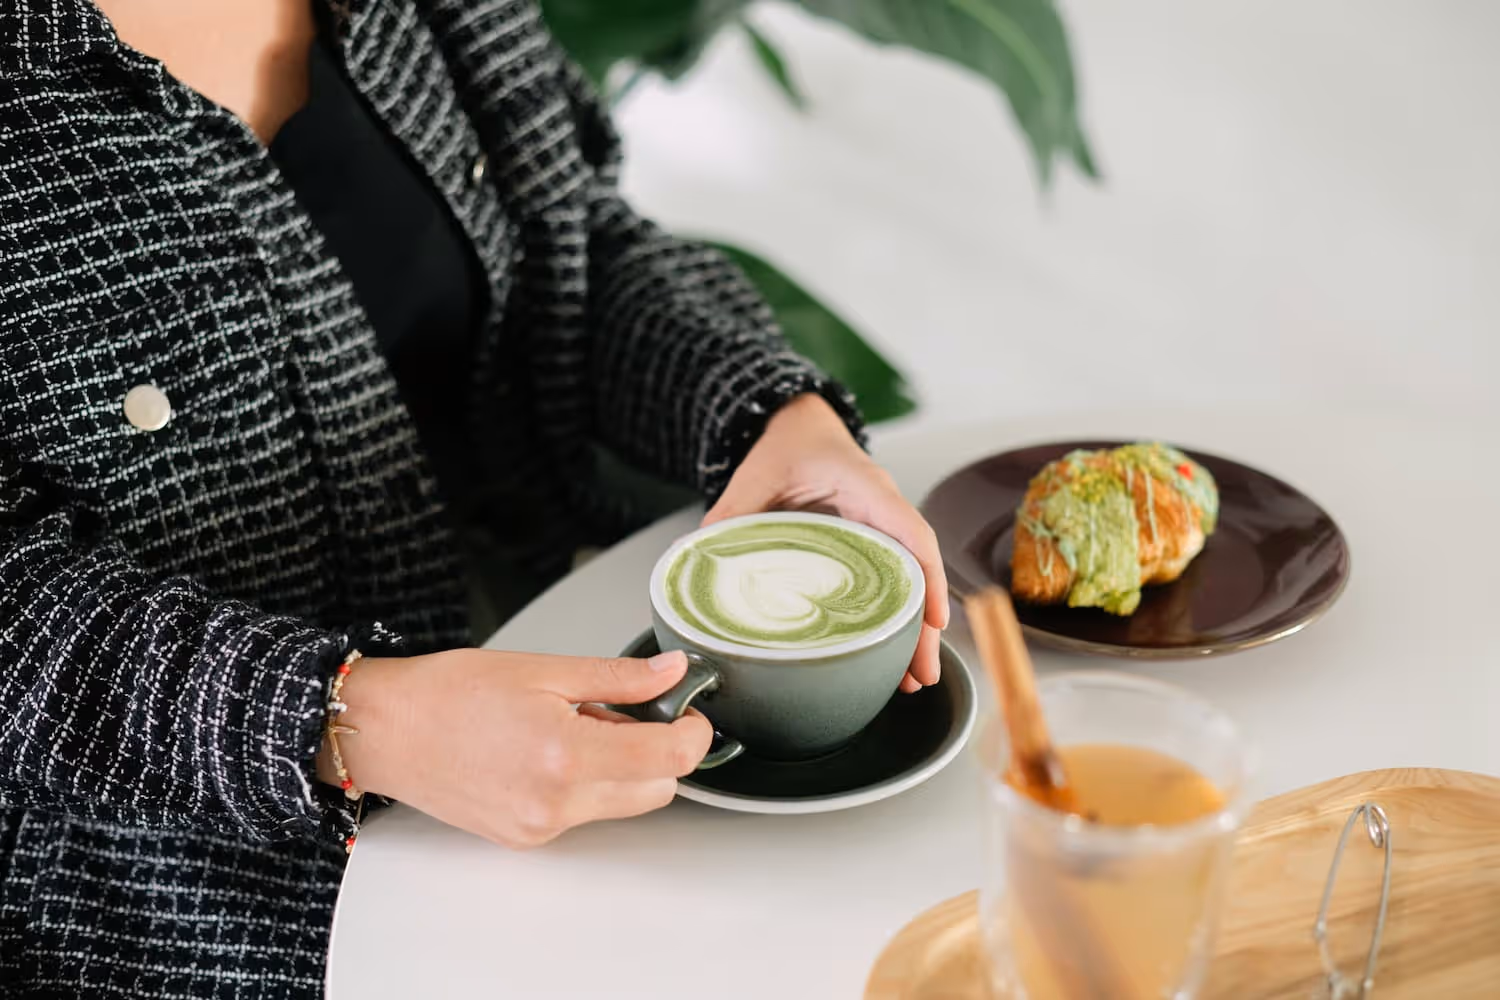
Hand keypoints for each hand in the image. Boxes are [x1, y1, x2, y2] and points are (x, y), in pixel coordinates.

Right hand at [320, 648, 711, 847]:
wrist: (387, 730)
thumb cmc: (449, 693)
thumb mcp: (543, 668)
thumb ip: (618, 678)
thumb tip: (672, 673)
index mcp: (566, 754)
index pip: (670, 758)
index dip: (693, 731)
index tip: (687, 708)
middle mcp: (556, 803)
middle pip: (657, 789)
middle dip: (657, 749)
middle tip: (622, 710)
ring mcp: (541, 827)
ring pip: (623, 803)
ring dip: (621, 768)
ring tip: (574, 727)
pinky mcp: (526, 838)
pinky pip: (583, 813)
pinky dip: (585, 783)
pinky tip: (548, 751)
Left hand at [705, 394, 948, 691]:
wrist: (797, 422)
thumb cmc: (787, 442)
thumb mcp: (756, 473)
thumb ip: (730, 513)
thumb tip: (700, 557)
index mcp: (866, 486)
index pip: (911, 534)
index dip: (926, 578)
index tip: (932, 620)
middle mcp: (884, 509)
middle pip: (918, 572)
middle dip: (924, 626)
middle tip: (919, 676)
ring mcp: (881, 527)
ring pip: (909, 583)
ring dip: (913, 630)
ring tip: (909, 680)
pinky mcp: (870, 543)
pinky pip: (892, 580)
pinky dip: (895, 616)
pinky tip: (889, 652)